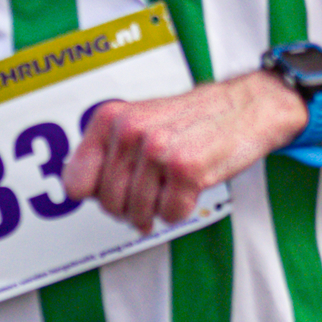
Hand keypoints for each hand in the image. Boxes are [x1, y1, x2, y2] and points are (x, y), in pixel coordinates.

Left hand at [62, 72, 305, 233]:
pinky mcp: (185, 169)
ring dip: (157, 210)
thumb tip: (78, 191)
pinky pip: (170, 215)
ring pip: (138, 214)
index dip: (97, 195)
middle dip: (130, 209)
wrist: (245, 106)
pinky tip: (191, 186)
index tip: (116, 189)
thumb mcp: (138, 121)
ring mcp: (157, 149)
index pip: (76, 183)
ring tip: (171, 187)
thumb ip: (107, 150)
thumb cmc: (191, 120)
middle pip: (108, 205)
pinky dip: (182, 209)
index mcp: (109, 119)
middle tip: (151, 193)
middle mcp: (129, 131)